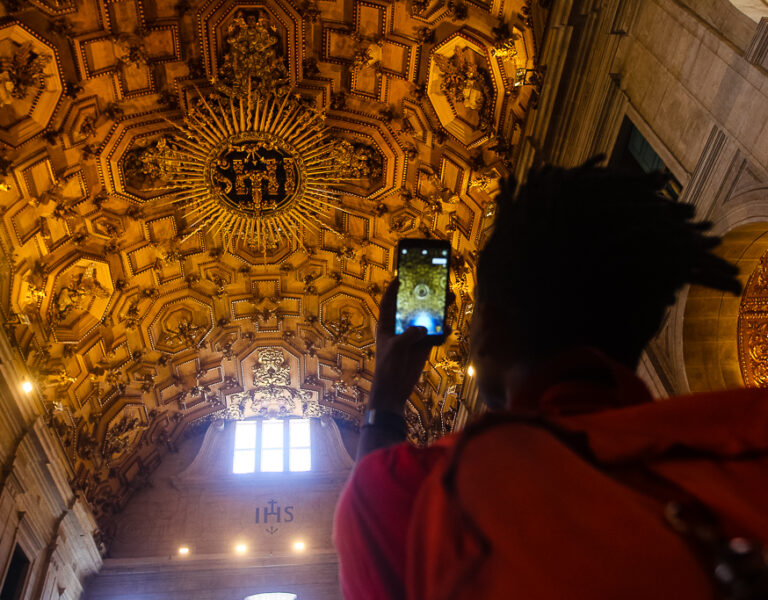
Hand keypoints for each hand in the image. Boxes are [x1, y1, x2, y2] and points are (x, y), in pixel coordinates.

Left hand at [368, 280, 450, 415]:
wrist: (394, 389)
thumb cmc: (387, 367)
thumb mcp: (395, 348)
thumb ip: (408, 335)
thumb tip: (423, 328)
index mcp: (387, 325)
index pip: (389, 303)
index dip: (393, 290)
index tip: (400, 276)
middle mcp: (400, 328)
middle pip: (412, 307)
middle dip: (422, 296)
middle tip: (433, 284)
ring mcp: (412, 336)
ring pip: (426, 318)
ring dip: (436, 310)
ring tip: (448, 299)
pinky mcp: (423, 346)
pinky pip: (434, 334)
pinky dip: (441, 330)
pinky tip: (448, 326)